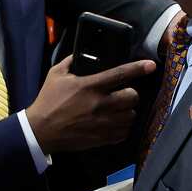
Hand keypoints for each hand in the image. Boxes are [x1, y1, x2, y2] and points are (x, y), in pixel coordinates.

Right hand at [26, 56, 155, 153]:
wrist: (40, 130)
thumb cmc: (47, 100)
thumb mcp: (56, 75)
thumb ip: (70, 61)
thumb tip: (80, 53)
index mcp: (90, 86)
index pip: (120, 74)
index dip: (138, 68)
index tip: (151, 65)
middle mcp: (100, 104)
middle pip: (132, 97)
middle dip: (131, 94)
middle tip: (123, 93)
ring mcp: (102, 123)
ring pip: (131, 116)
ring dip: (127, 111)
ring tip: (119, 110)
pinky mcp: (102, 138)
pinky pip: (124, 132)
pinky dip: (123, 127)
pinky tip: (115, 123)